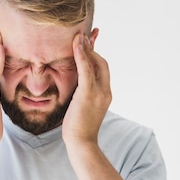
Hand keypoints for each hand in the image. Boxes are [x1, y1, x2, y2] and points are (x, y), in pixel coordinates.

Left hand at [62, 32, 111, 148]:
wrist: (82, 143)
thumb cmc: (78, 129)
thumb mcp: (81, 108)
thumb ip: (81, 95)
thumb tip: (74, 89)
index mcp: (105, 94)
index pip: (102, 69)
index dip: (95, 55)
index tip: (88, 43)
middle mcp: (105, 91)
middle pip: (102, 63)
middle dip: (93, 48)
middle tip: (83, 36)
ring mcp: (99, 92)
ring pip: (95, 64)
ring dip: (87, 48)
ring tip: (78, 36)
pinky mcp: (89, 94)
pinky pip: (86, 70)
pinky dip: (82, 56)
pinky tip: (76, 46)